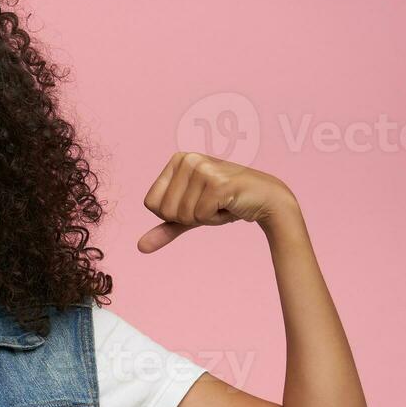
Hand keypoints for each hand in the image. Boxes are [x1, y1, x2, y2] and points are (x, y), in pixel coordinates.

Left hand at [138, 151, 298, 252]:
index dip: (173, 213)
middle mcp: (188, 159)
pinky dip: (215, 218)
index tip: (195, 202)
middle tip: (210, 204)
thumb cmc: (225, 203)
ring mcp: (204, 168)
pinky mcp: (218, 183)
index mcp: (177, 160)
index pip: (150, 204)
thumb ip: (166, 227)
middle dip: (189, 217)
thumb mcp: (190, 215)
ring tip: (220, 203)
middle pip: (165, 210)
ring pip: (183, 215)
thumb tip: (140, 247)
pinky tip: (229, 204)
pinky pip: (200, 216)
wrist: (265, 199)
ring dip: (204, 218)